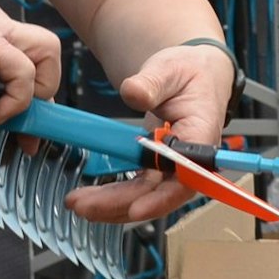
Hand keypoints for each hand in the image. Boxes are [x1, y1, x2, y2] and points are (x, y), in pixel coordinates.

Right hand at [0, 0, 61, 123]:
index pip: (27, 56)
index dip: (31, 93)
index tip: (22, 126)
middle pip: (47, 49)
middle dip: (45, 91)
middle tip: (28, 126)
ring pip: (48, 51)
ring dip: (37, 91)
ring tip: (14, 117)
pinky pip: (24, 71)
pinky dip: (19, 97)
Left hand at [65, 42, 232, 224]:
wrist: (192, 75)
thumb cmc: (188, 72)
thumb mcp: (169, 69)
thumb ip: (151, 83)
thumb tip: (132, 93)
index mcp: (200, 136)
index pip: (186, 177)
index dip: (162, 198)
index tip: (136, 210)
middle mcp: (189, 159)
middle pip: (158, 192)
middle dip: (121, 204)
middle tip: (84, 206)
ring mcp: (172, 167)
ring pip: (144, 195)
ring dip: (111, 204)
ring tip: (77, 203)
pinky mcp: (156, 167)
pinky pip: (135, 187)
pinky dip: (112, 195)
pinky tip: (88, 198)